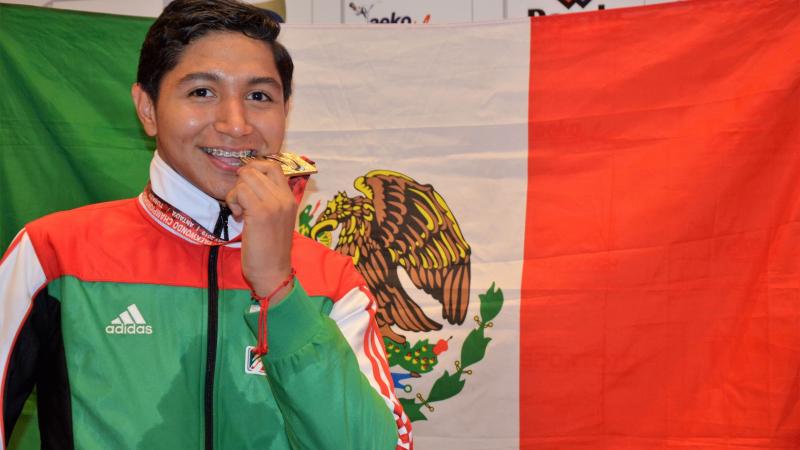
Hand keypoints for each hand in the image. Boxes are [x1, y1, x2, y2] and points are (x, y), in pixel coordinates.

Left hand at [225, 158, 295, 305]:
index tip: (246, 186)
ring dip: (236, 193)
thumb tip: (248, 179)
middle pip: (256, 169)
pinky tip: (238, 216)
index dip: (254, 169)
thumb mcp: (275, 218)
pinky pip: (240, 192)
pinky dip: (233, 201)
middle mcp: (285, 197)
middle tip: (241, 203)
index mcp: (290, 198)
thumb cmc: (270, 249)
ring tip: (240, 211)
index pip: (273, 166)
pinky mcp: (260, 212)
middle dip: (242, 183)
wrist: (272, 272)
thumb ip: (269, 199)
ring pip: (246, 178)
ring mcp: (274, 204)